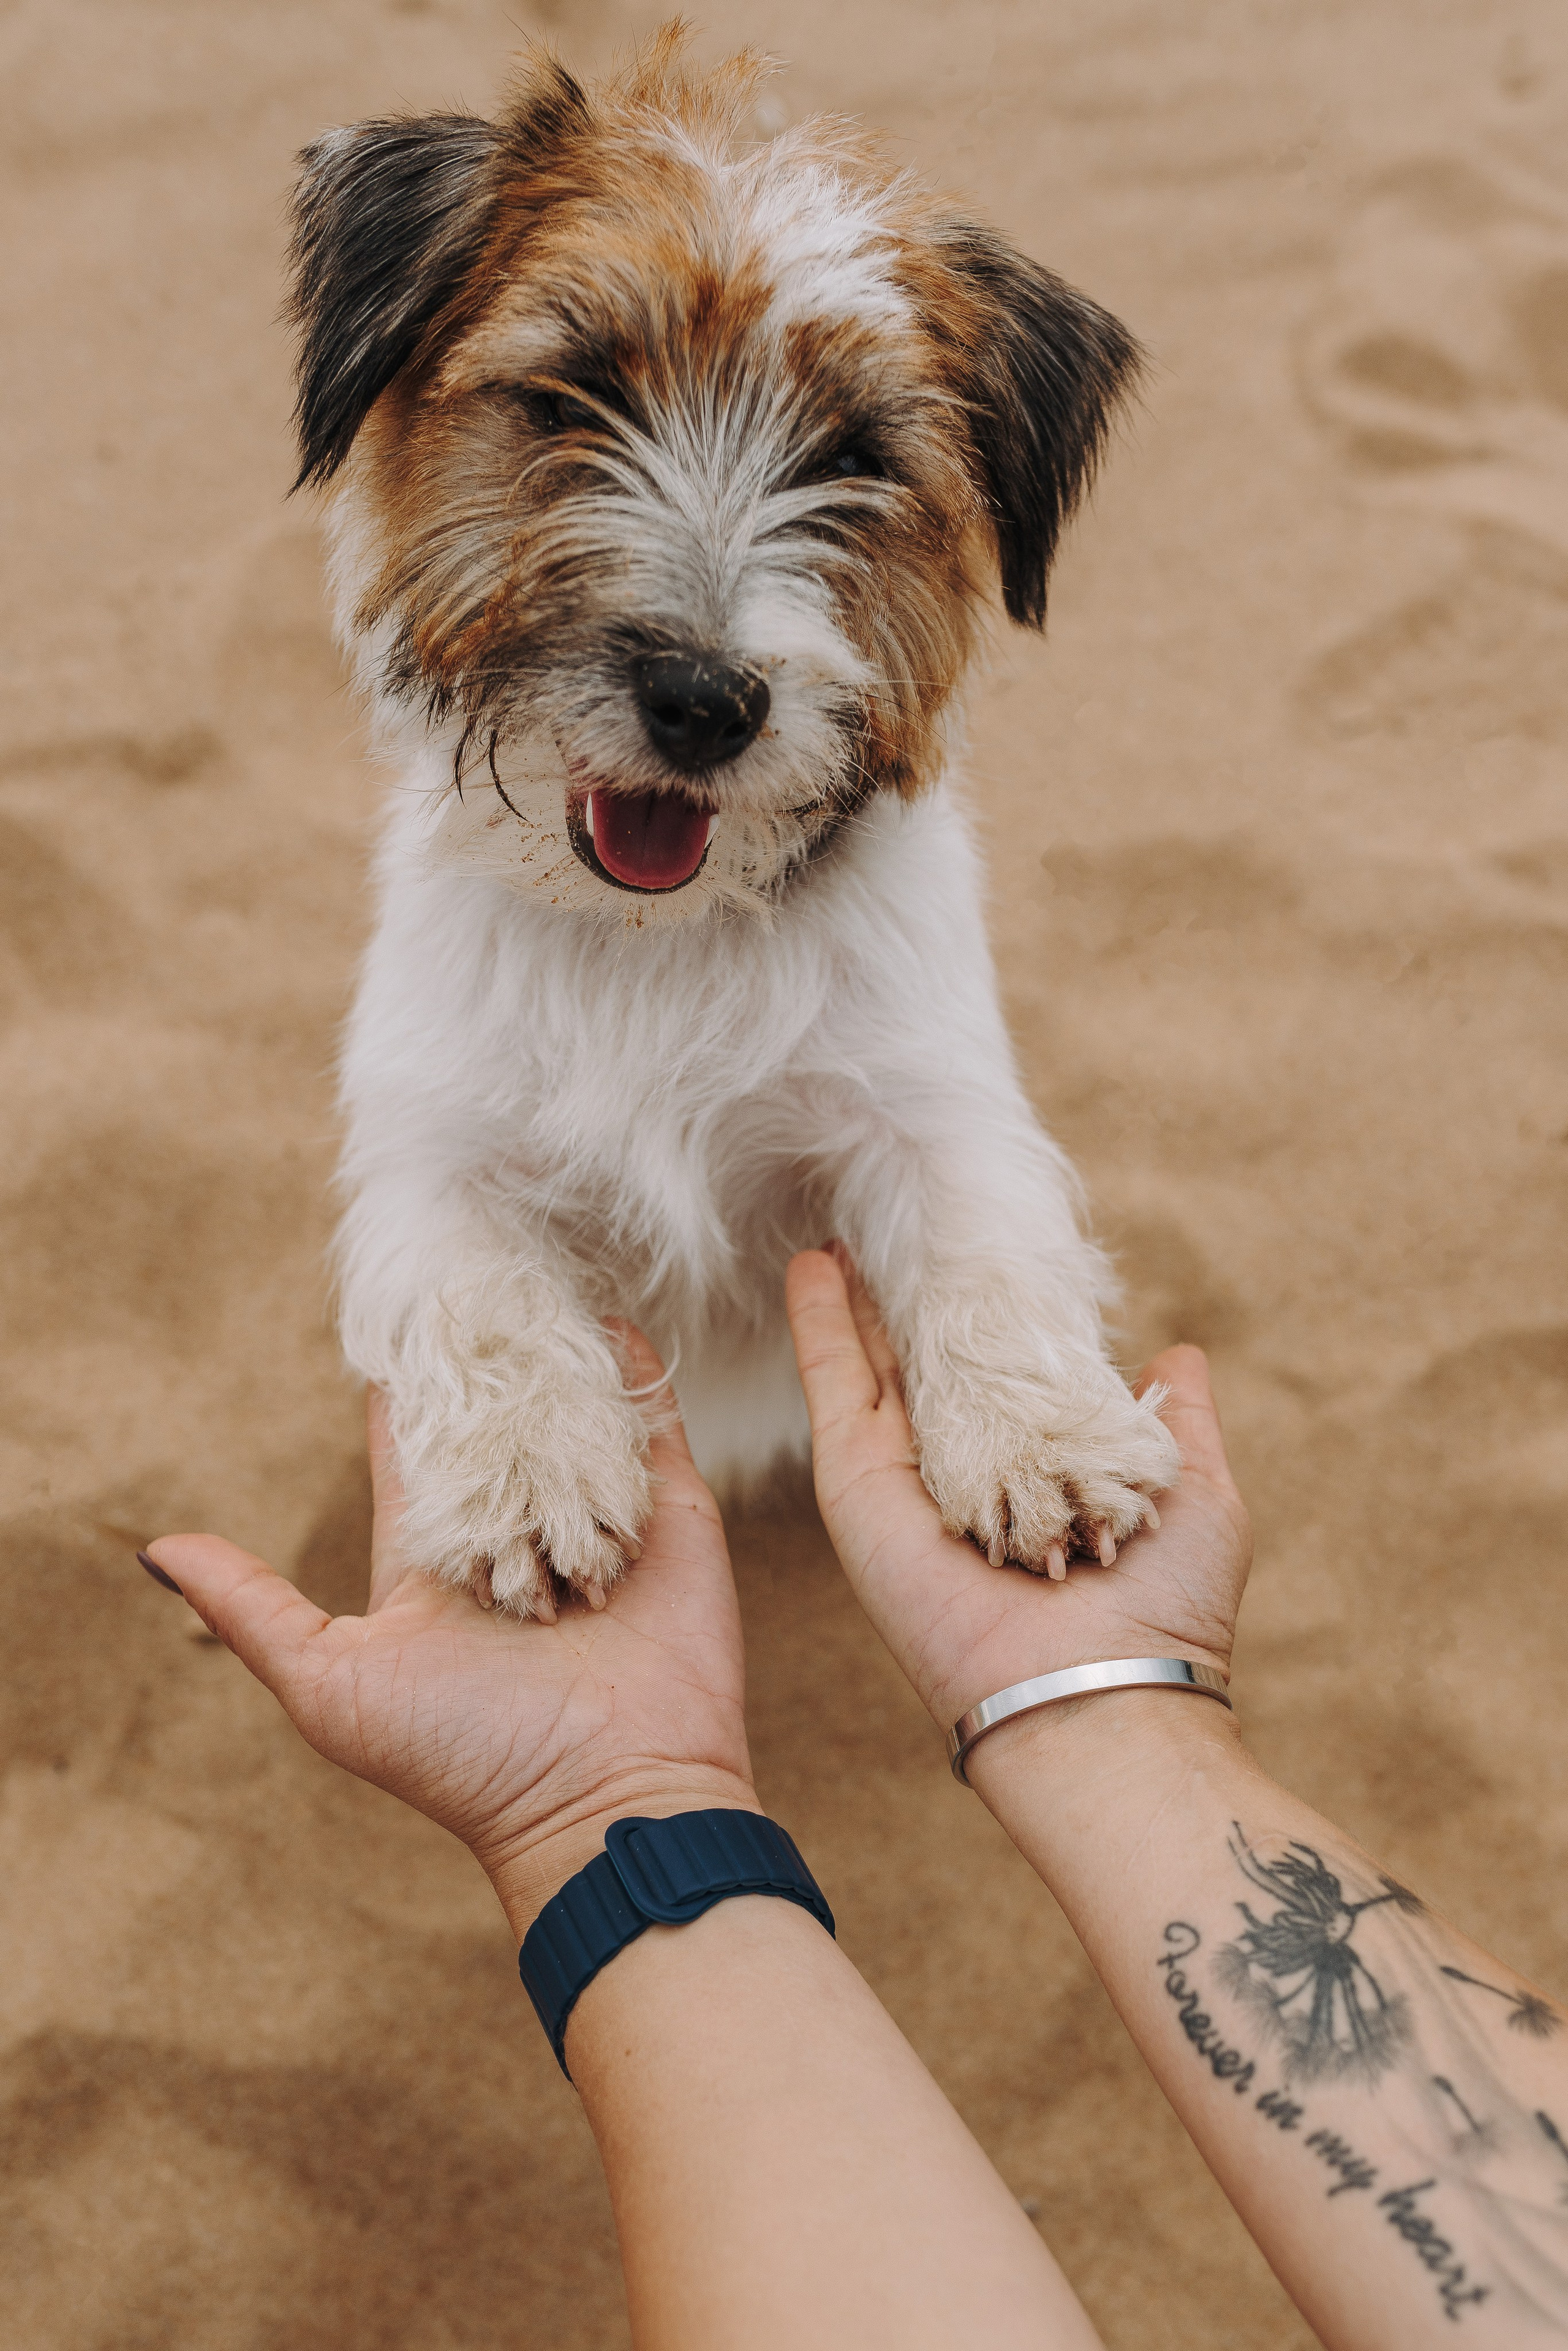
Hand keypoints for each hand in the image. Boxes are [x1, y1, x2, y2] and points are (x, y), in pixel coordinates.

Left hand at [139, 1327, 756, 1935]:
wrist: (607, 1803)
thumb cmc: (464, 1759)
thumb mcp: (331, 1684)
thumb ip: (252, 1609)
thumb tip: (155, 1549)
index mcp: (438, 1558)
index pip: (414, 1448)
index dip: (402, 1386)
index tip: (394, 1315)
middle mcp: (517, 1532)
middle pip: (493, 1421)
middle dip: (481, 1360)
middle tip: (467, 1282)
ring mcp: (597, 1520)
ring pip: (569, 1415)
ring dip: (552, 1360)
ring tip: (532, 1288)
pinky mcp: (671, 1517)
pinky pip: (651, 1429)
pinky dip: (633, 1373)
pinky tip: (609, 1318)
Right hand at [784, 1248, 1251, 1734]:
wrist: (1099, 1698)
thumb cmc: (1166, 1614)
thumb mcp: (1197, 1495)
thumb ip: (1180, 1427)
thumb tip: (1176, 1359)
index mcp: (1040, 1476)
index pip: (1002, 1380)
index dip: (985, 1321)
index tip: (975, 1263)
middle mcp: (969, 1477)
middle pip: (926, 1368)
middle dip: (907, 1303)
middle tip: (891, 1237)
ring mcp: (907, 1479)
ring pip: (872, 1367)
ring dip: (852, 1300)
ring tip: (836, 1238)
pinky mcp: (858, 1486)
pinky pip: (833, 1387)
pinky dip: (817, 1325)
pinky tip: (809, 1268)